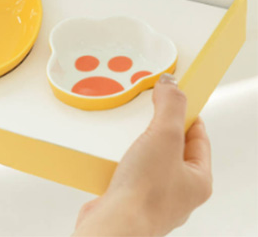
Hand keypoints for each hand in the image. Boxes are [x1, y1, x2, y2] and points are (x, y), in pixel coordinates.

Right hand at [74, 75, 211, 236]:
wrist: (113, 225)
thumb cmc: (144, 192)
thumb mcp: (164, 136)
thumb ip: (170, 106)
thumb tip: (172, 85)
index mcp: (197, 179)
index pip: (197, 136)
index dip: (185, 112)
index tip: (171, 94)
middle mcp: (177, 189)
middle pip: (170, 144)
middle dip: (155, 123)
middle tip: (144, 107)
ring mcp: (151, 193)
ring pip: (146, 155)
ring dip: (133, 139)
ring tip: (124, 127)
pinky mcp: (127, 196)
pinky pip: (126, 167)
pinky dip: (117, 155)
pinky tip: (109, 149)